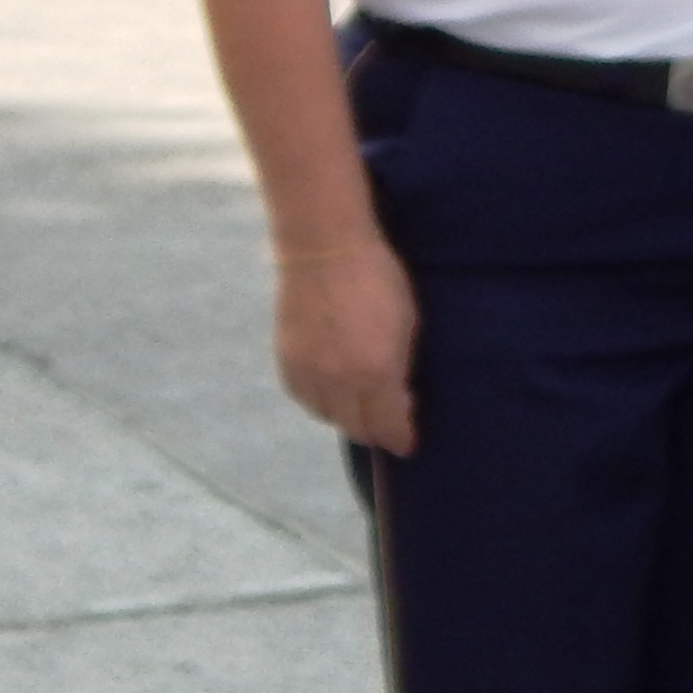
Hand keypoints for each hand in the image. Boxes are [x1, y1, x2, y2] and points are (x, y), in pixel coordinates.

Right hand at [274, 237, 419, 454]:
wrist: (323, 249)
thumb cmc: (378, 278)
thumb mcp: (406, 324)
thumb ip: (400, 367)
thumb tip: (399, 399)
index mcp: (376, 372)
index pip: (388, 425)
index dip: (400, 439)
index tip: (407, 443)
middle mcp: (339, 381)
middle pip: (356, 428)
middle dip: (375, 430)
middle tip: (388, 419)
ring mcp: (308, 373)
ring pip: (327, 416)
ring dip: (346, 416)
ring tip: (360, 402)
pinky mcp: (286, 362)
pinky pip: (304, 398)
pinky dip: (320, 401)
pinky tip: (332, 389)